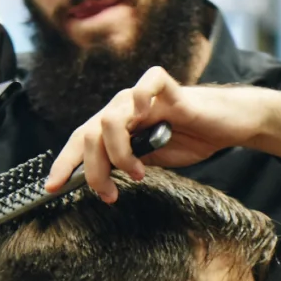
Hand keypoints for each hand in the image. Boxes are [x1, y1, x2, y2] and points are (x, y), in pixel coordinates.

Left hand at [45, 66, 280, 202]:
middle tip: (107, 194)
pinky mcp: (168, 87)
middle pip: (89, 133)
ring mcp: (143, 96)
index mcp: (117, 125)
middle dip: (92, 170)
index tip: (51, 188)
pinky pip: (144, 86)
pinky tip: (147, 127)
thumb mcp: (151, 160)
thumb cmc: (192, 138)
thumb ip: (124, 163)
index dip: (65, 163)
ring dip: (117, 153)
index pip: (81, 141)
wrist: (228, 125)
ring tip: (136, 173)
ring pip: (108, 117)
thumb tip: (98, 181)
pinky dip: (139, 104)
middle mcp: (124, 108)